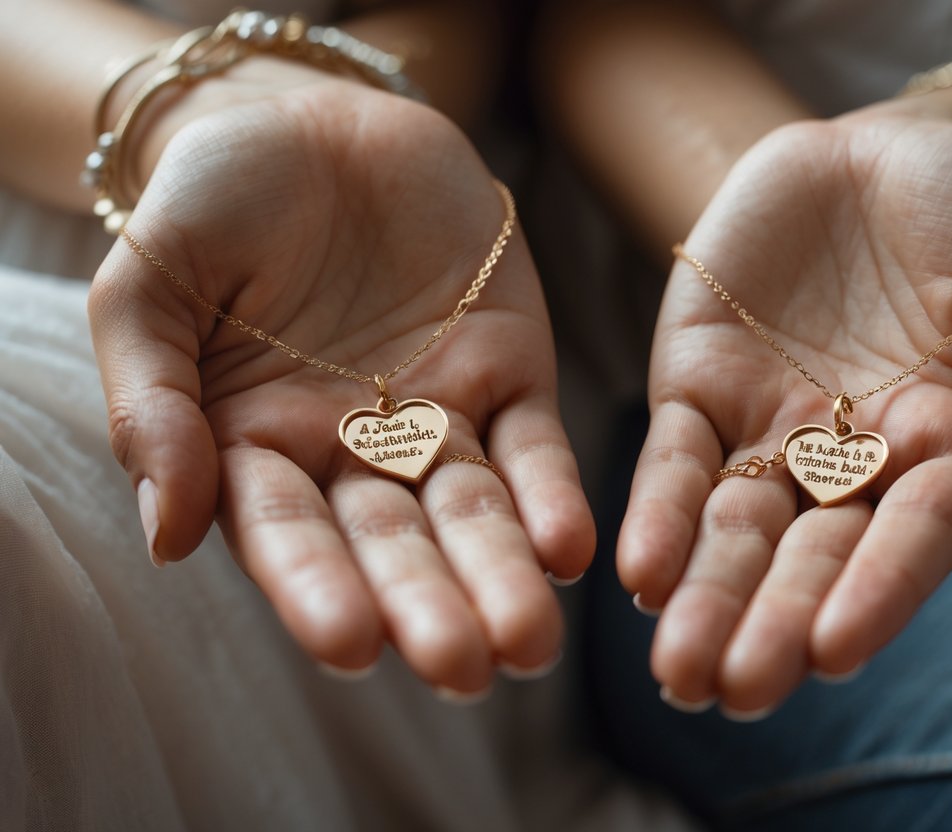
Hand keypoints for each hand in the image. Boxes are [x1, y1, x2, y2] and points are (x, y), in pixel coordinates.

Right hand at [89, 79, 593, 693]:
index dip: (318, 587)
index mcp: (259, 449)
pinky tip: (571, 548)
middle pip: (396, 541)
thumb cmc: (211, 202)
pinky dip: (553, 494)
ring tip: (532, 640)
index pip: (289, 534)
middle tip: (467, 671)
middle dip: (431, 605)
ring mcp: (440, 415)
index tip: (349, 644)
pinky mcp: (509, 370)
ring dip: (505, 573)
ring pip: (474, 509)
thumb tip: (166, 534)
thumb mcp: (148, 289)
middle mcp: (355, 452)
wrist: (312, 122)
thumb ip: (154, 404)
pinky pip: (535, 442)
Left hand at [619, 114, 951, 714]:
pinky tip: (639, 574)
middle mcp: (851, 459)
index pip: (910, 537)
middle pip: (810, 554)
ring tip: (676, 667)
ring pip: (733, 525)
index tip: (834, 651)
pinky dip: (657, 513)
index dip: (875, 591)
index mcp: (945, 451)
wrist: (877, 150)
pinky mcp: (698, 388)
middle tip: (735, 690)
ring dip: (705, 594)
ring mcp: (769, 430)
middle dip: (772, 619)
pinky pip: (672, 459)